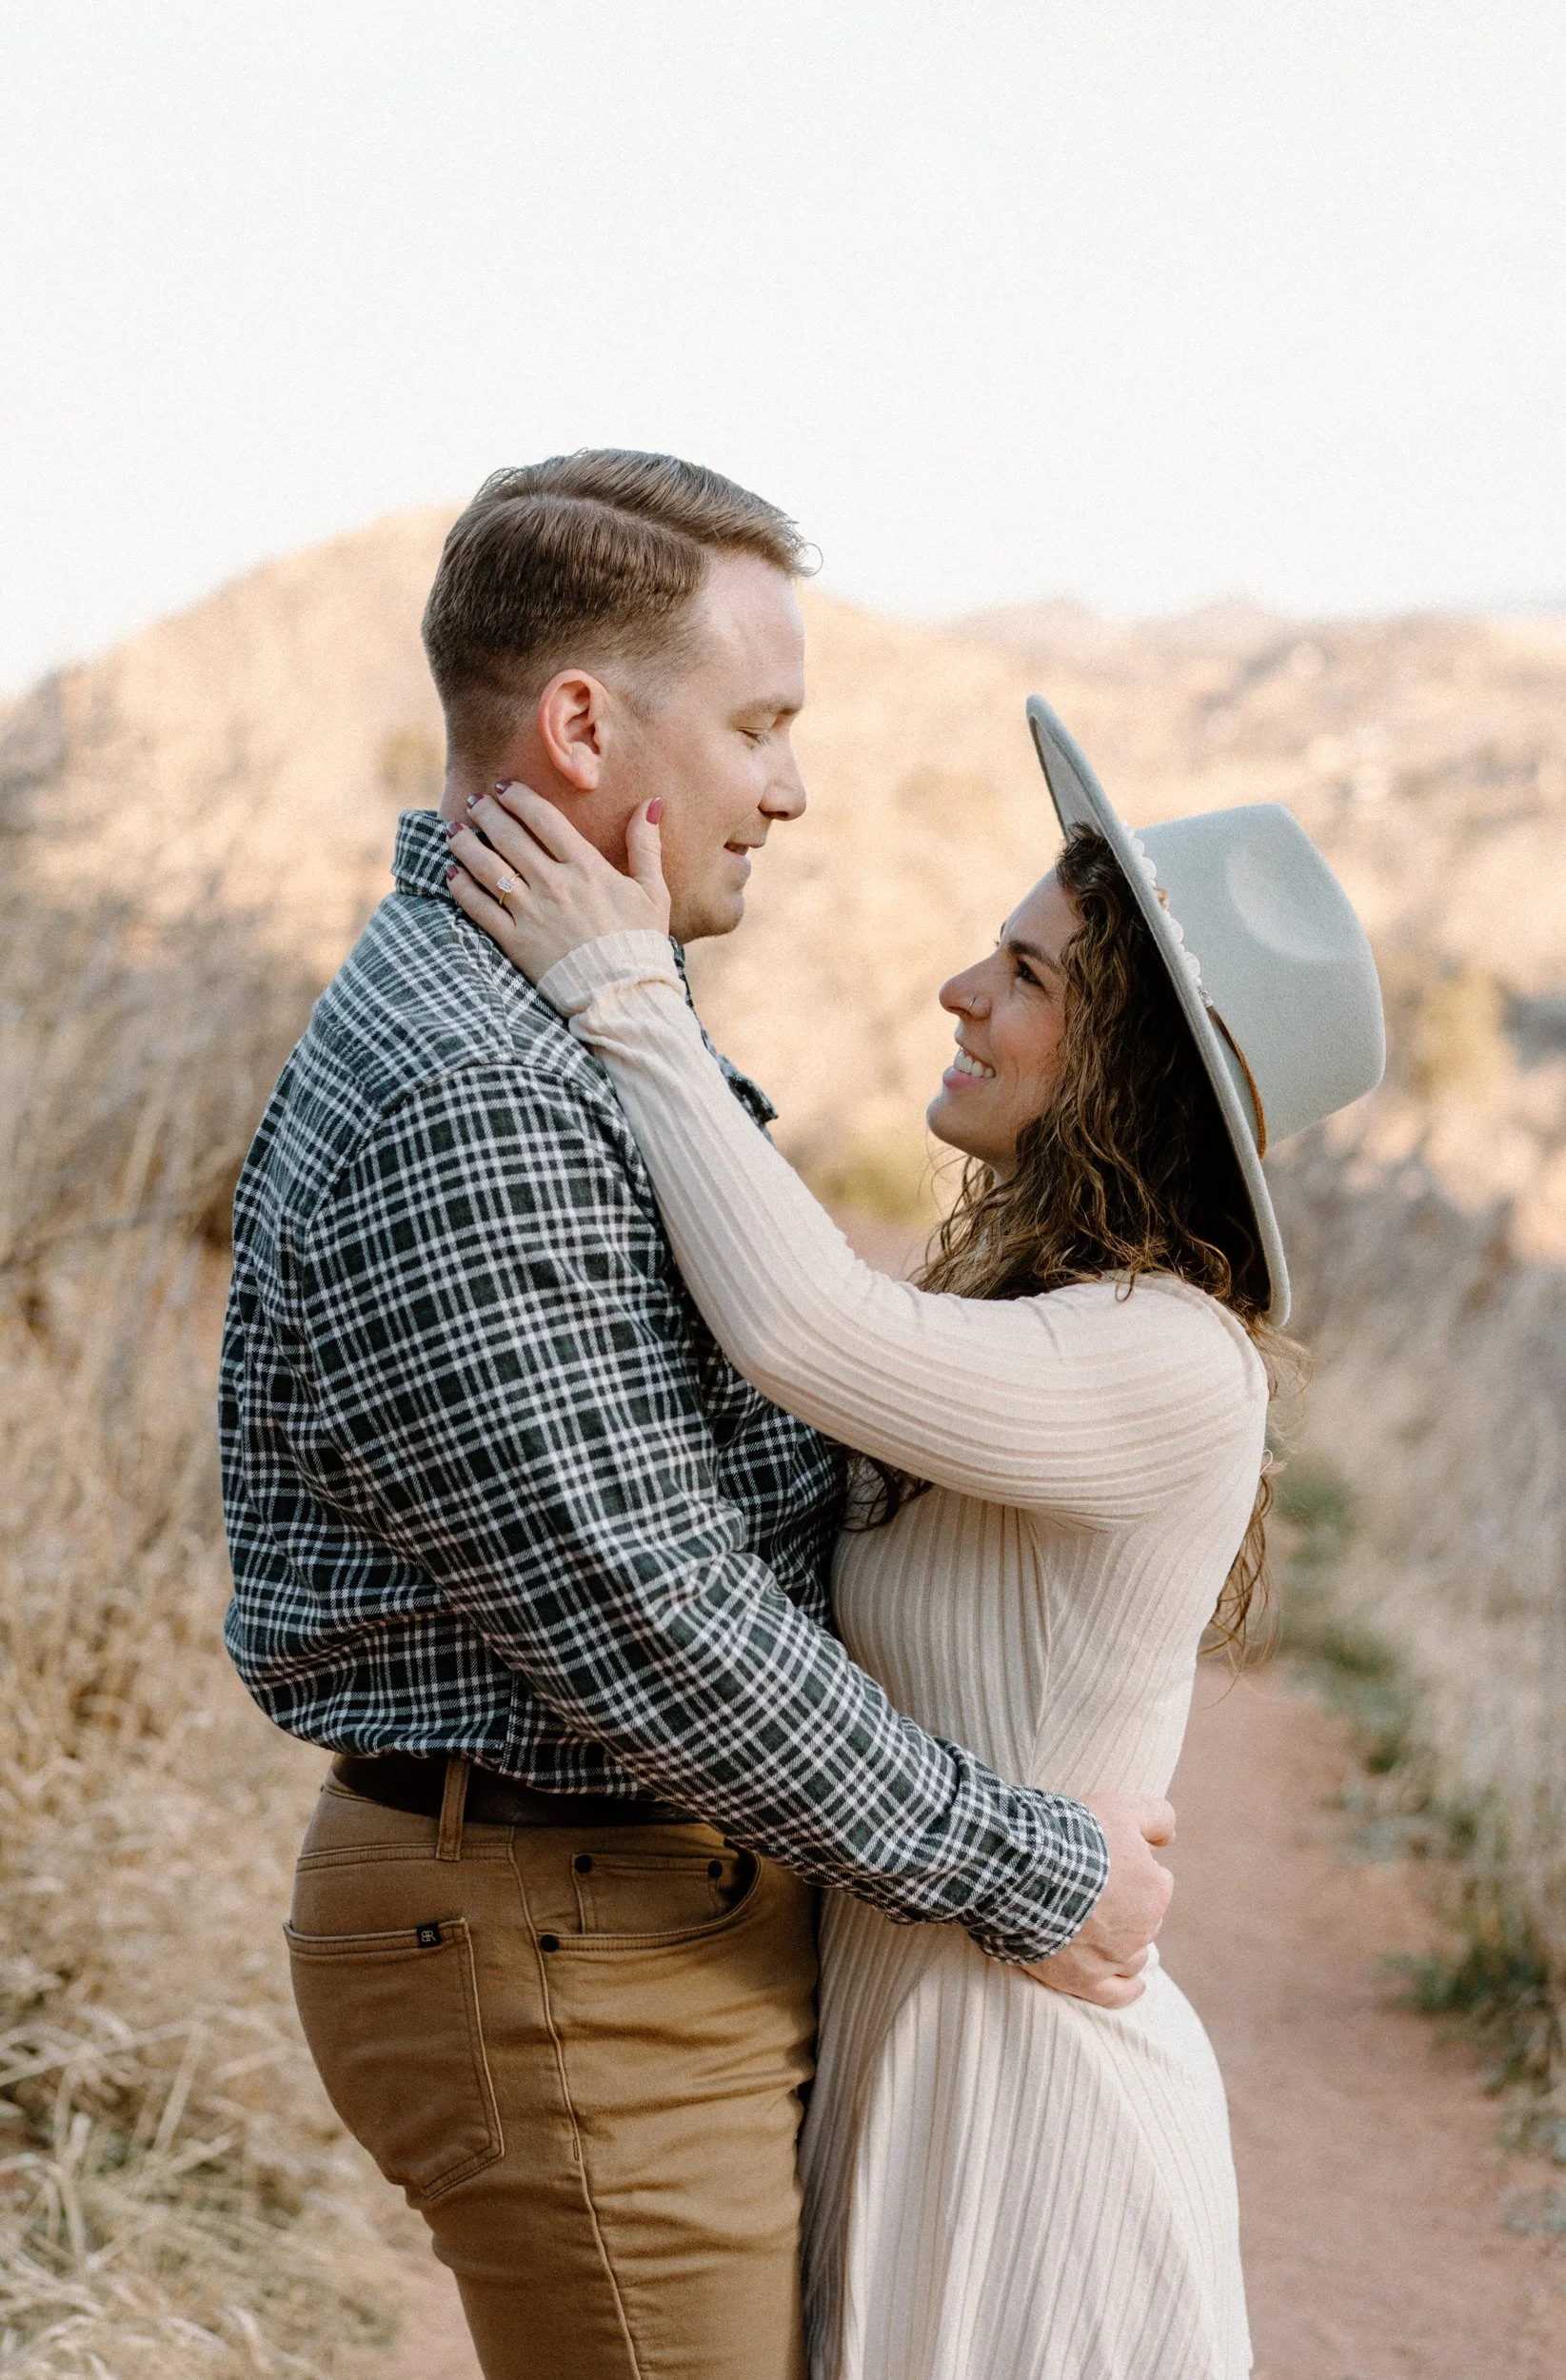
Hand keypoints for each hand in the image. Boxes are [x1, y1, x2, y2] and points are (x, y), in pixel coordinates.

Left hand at [445, 782, 670, 983]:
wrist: (623, 996)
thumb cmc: (641, 944)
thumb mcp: (653, 892)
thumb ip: (646, 846)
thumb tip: (652, 803)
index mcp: (585, 867)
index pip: (543, 819)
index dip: (519, 798)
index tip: (505, 788)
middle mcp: (553, 884)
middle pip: (509, 837)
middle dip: (486, 813)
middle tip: (474, 801)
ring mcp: (531, 913)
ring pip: (487, 868)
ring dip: (466, 844)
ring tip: (453, 830)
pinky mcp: (515, 942)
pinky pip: (480, 908)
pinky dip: (461, 887)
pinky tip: (450, 872)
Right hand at [1018, 1793, 1174, 2010]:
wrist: (1023, 1871)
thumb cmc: (1072, 1838)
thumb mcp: (1121, 1809)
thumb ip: (1156, 1816)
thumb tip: (1170, 1836)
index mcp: (1154, 1891)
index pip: (1156, 1881)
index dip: (1131, 1869)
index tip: (1106, 1863)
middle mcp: (1142, 1930)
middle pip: (1144, 1919)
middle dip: (1127, 1907)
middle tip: (1094, 1890)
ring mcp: (1113, 1959)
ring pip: (1134, 1956)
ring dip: (1125, 1944)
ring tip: (1100, 1930)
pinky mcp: (1085, 1981)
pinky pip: (1118, 1994)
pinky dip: (1128, 1989)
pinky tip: (1134, 1985)